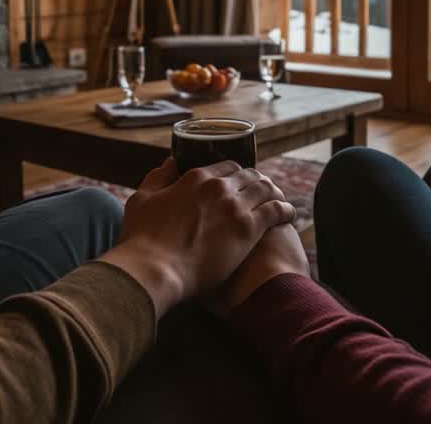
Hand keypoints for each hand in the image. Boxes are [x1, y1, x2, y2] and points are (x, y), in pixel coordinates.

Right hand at [100, 159, 295, 317]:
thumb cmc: (142, 239)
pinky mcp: (248, 229)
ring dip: (274, 193)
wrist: (155, 269)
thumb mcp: (142, 198)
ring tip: (278, 201)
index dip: (236, 175)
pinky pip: (277, 211)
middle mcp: (218, 186)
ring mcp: (235, 207)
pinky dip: (286, 210)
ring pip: (265, 189)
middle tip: (262, 193)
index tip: (240, 184)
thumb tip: (170, 161)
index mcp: (195, 177)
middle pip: (249, 176)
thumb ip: (158, 177)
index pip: (226, 167)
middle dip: (257, 182)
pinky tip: (289, 214)